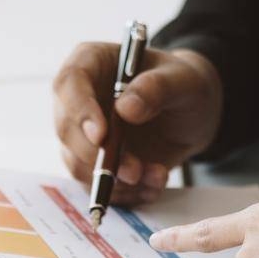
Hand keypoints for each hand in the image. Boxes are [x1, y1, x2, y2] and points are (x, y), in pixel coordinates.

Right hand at [52, 43, 223, 203]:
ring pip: (78, 164)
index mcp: (91, 63)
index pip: (70, 83)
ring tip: (155, 176)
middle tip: (134, 172)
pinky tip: (154, 184)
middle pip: (66, 130)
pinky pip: (97, 186)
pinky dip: (126, 194)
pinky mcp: (94, 163)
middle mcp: (78, 99)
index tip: (101, 136)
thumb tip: (126, 108)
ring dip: (115, 182)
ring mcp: (83, 134)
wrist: (192, 113)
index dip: (79, 111)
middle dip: (97, 158)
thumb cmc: (184, 84)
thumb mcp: (183, 79)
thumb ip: (158, 88)